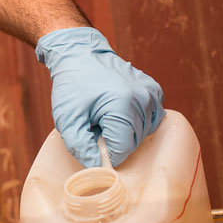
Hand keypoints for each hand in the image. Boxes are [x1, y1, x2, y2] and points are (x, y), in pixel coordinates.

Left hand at [35, 27, 163, 167]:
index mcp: (122, 105)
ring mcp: (151, 92)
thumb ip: (80, 147)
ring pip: (144, 132)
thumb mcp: (67, 119)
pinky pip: (152, 118)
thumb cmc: (72, 85)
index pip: (123, 149)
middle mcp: (143, 98)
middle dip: (114, 141)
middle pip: (134, 141)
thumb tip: (97, 168)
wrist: (80, 53)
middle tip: (95, 126)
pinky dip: (137, 121)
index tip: (92, 143)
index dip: (106, 153)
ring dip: (126, 132)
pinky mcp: (154, 89)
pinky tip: (120, 112)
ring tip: (105, 117)